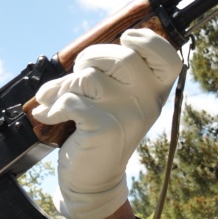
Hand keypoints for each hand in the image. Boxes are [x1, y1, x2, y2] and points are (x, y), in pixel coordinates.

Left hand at [33, 28, 182, 218]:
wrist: (94, 179)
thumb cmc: (101, 131)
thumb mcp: (116, 101)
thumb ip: (112, 75)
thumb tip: (80, 51)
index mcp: (154, 92)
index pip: (168, 58)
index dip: (150, 41)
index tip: (128, 39)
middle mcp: (146, 102)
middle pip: (121, 57)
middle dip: (91, 57)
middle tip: (79, 73)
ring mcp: (127, 115)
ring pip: (88, 77)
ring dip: (62, 85)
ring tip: (53, 98)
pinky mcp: (103, 128)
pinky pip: (70, 100)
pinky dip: (53, 106)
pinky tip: (49, 114)